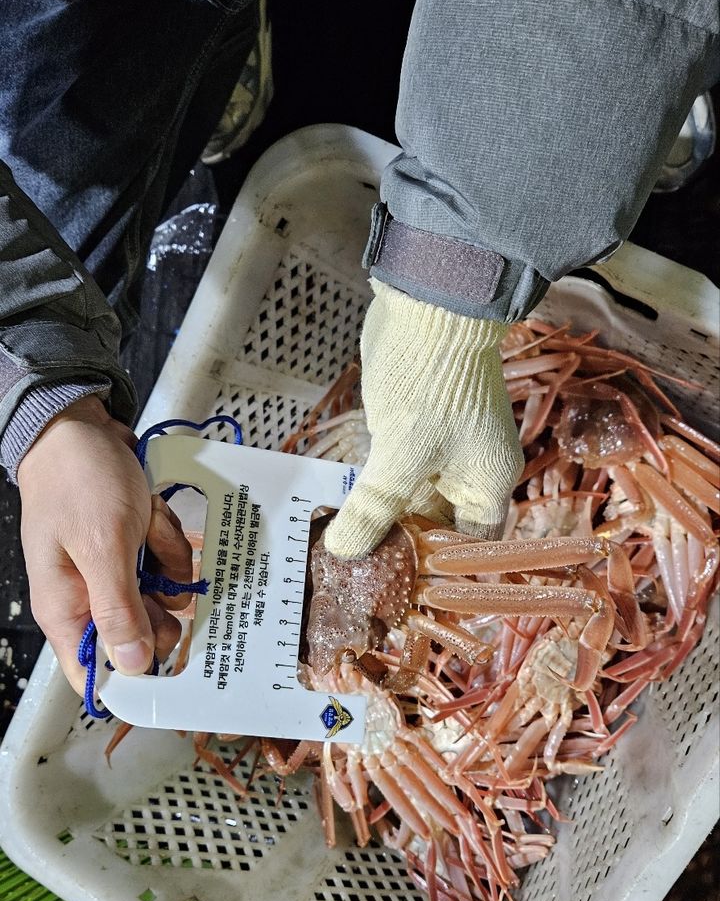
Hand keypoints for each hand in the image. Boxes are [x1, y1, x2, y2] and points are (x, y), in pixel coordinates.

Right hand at [18, 395, 192, 695]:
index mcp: (67, 608)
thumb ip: (117, 609)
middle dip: (157, 596)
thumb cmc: (79, 481)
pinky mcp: (129, 547)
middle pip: (140, 631)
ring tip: (142, 523)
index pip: (94, 672)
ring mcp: (110, 570)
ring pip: (158, 590)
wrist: (79, 427)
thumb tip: (130, 666)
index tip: (167, 668)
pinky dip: (163, 534)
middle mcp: (87, 596)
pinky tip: (148, 512)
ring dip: (162, 555)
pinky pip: (162, 558)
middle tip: (153, 569)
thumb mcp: (103, 548)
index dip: (131, 677)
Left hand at [326, 278, 523, 557]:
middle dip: (401, 553)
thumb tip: (345, 553)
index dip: (440, 574)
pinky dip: (371, 496)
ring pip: (409, 502)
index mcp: (485, 485)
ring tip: (344, 560)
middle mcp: (466, 474)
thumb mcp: (401, 454)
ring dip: (381, 525)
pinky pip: (392, 476)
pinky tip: (343, 517)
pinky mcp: (409, 431)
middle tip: (360, 585)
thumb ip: (375, 508)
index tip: (401, 597)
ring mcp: (437, 451)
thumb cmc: (430, 383)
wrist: (429, 303)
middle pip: (435, 528)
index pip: (470, 548)